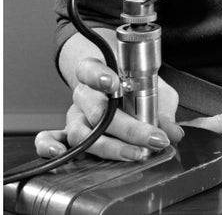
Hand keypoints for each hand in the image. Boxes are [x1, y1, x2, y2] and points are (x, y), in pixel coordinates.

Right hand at [34, 56, 182, 161]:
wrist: (118, 85)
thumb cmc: (135, 85)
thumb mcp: (154, 89)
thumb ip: (162, 108)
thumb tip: (173, 132)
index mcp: (99, 72)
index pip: (91, 69)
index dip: (100, 76)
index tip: (115, 83)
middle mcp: (84, 93)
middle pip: (97, 110)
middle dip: (128, 127)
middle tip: (152, 138)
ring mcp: (74, 114)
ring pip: (80, 131)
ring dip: (110, 146)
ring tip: (134, 153)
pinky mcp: (68, 134)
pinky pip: (47, 139)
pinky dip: (48, 145)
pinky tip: (59, 152)